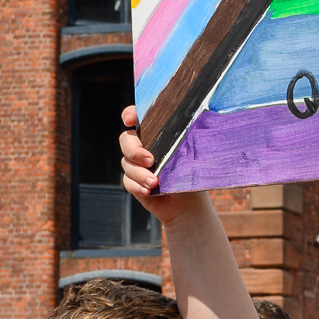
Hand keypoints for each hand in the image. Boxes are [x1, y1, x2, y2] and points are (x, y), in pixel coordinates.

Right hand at [118, 105, 189, 220]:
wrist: (189, 204)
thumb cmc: (192, 177)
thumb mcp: (191, 158)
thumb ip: (184, 144)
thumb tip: (184, 135)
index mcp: (156, 135)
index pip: (138, 118)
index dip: (130, 114)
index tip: (130, 120)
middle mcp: (143, 147)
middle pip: (126, 140)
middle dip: (135, 150)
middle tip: (150, 161)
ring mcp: (136, 165)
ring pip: (127, 164)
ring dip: (139, 173)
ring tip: (154, 183)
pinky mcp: (133, 182)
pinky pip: (127, 182)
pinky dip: (137, 186)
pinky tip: (149, 191)